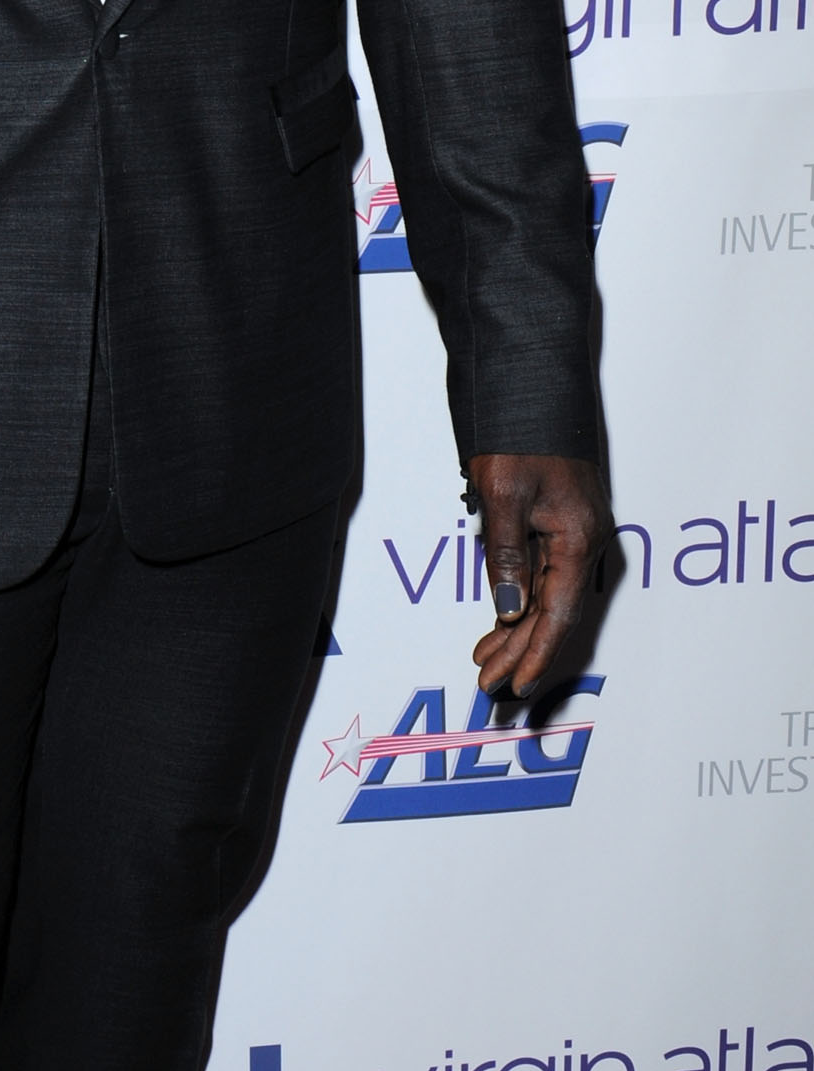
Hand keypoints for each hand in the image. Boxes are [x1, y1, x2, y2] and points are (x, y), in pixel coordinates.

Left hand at [468, 452, 609, 702]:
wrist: (532, 386)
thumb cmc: (520, 433)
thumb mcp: (505, 494)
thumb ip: (507, 554)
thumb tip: (508, 610)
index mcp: (579, 538)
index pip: (559, 613)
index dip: (537, 653)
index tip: (517, 685)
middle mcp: (584, 542)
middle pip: (554, 613)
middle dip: (521, 651)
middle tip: (489, 684)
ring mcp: (574, 534)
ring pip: (547, 597)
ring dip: (517, 632)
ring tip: (486, 662)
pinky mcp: (560, 525)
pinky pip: (542, 576)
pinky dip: (519, 601)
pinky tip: (500, 622)